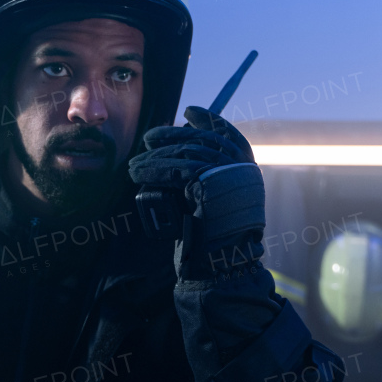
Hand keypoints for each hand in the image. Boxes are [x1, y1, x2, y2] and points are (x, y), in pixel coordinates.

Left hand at [129, 106, 265, 278]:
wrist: (219, 268)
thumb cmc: (210, 241)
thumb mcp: (210, 203)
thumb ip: (202, 179)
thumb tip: (175, 154)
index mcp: (247, 174)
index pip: (230, 137)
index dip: (210, 121)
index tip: (190, 113)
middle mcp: (243, 172)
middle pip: (204, 141)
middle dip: (174, 136)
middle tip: (149, 139)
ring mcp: (230, 177)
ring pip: (187, 154)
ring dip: (156, 157)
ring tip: (134, 166)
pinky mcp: (210, 186)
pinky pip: (176, 169)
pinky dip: (153, 169)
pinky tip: (139, 172)